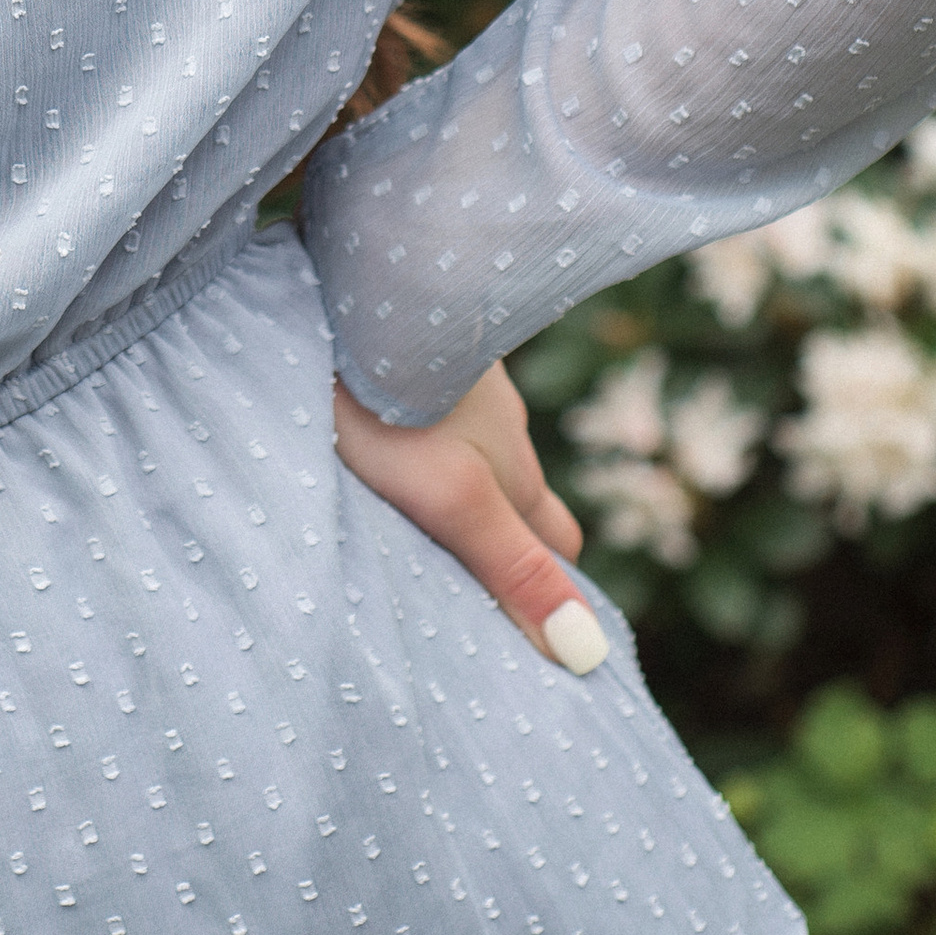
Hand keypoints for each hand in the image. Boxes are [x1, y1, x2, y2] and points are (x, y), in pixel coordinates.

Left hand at [330, 364, 608, 674]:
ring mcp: (457, 382)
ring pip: (474, 447)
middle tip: (472, 584)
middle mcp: (498, 422)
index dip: (554, 585)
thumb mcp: (453, 498)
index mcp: (515, 467)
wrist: (347, 281)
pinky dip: (420, 439)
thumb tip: (588, 653)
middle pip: (520, 495)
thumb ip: (514, 570)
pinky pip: (431, 409)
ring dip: (459, 484)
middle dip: (511, 538)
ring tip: (413, 523)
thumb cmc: (391, 401)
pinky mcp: (408, 352)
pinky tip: (378, 446)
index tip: (537, 629)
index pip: (559, 544)